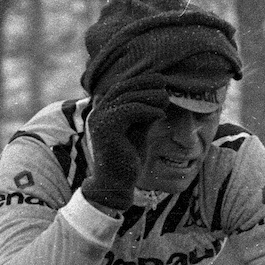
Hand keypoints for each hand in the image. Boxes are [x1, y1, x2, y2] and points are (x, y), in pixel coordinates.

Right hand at [82, 76, 167, 211]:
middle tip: (163, 82)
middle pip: (122, 88)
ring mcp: (99, 119)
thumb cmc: (128, 160)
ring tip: (166, 99)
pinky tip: (160, 115)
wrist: (116, 184)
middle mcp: (98, 113)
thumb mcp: (139, 131)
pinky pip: (130, 110)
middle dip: (144, 82)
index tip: (159, 79)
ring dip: (149, 96)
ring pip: (127, 97)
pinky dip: (148, 110)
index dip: (139, 80)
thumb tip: (160, 96)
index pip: (120, 88)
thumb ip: (144, 115)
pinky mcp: (106, 128)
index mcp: (103, 112)